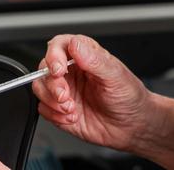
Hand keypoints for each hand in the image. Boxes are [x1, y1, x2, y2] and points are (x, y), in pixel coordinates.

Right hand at [32, 34, 153, 151]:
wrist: (133, 127)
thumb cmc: (129, 98)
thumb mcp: (116, 76)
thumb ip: (94, 60)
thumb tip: (76, 45)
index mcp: (82, 55)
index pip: (58, 46)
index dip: (54, 56)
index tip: (59, 69)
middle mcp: (69, 71)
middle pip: (44, 68)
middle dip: (52, 84)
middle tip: (65, 96)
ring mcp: (63, 90)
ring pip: (39, 87)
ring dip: (51, 101)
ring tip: (70, 109)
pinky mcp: (59, 109)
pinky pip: (43, 109)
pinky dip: (54, 115)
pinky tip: (71, 118)